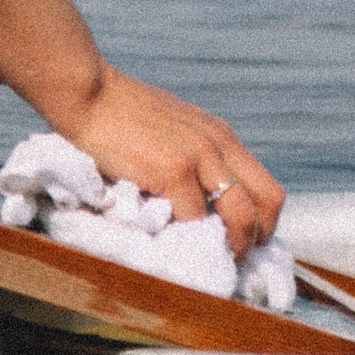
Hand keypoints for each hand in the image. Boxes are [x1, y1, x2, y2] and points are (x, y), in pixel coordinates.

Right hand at [62, 73, 283, 255]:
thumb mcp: (173, 129)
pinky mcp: (174, 168)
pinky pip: (197, 218)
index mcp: (220, 136)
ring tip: (211, 262)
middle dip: (255, 240)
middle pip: (267, 204)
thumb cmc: (119, 114)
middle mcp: (219, 143)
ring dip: (231, 247)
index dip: (262, 225)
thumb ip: (193, 158)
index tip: (243, 246)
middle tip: (232, 261)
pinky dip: (192, 240)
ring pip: (242, 217)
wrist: (87, 92)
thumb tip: (200, 203)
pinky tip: (179, 247)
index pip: (266, 189)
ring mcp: (199, 155)